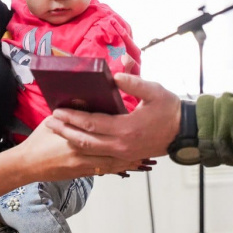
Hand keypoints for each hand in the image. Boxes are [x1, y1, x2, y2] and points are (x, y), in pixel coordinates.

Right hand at [16, 116, 141, 180]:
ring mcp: (82, 166)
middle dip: (127, 146)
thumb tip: (82, 99)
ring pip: (111, 163)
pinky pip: (104, 170)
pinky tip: (129, 162)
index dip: (113, 124)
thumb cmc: (36, 143)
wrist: (24, 165)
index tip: (129, 118)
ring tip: (144, 153)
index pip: (95, 130)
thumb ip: (67, 113)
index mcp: (72, 138)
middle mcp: (80, 154)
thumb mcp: (48, 122)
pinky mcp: (81, 174)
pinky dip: (118, 167)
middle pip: (109, 149)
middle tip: (144, 139)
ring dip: (128, 159)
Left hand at [47, 73, 180, 160]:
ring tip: (57, 130)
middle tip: (49, 122)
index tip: (58, 110)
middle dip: (65, 131)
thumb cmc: (168, 109)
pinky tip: (75, 142)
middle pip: (85, 140)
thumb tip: (116, 74)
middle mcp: (121, 145)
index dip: (72, 117)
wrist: (183, 131)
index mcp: (126, 128)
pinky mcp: (125, 158)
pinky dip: (85, 150)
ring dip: (71, 140)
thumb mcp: (153, 90)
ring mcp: (122, 154)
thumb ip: (134, 82)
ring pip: (90, 151)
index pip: (92, 123)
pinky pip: (99, 157)